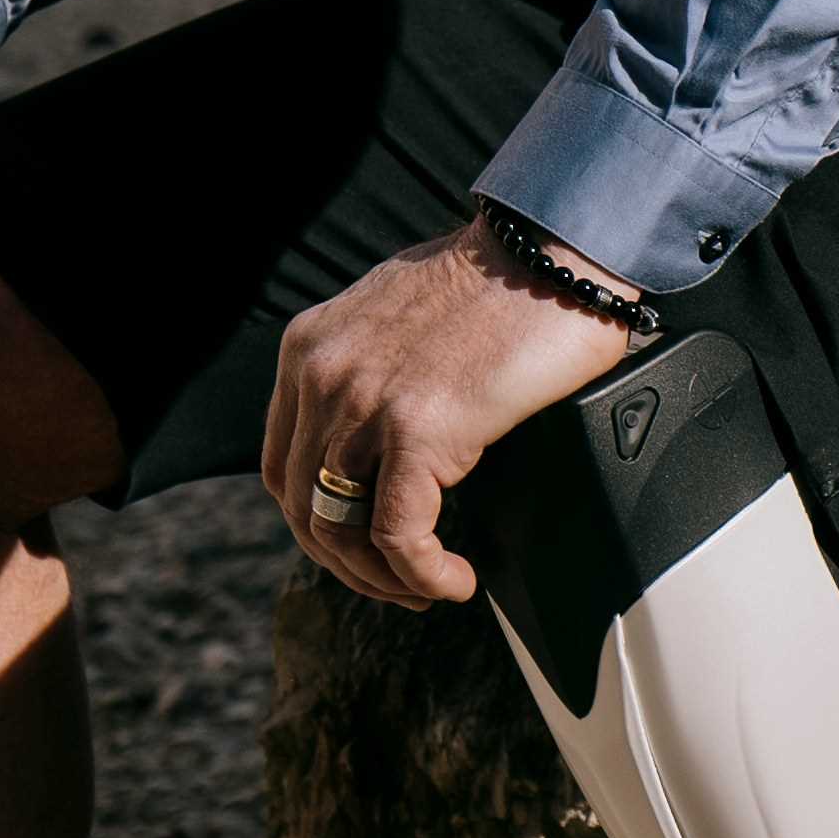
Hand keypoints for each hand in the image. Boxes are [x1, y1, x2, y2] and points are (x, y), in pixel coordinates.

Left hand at [262, 223, 640, 607]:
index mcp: (310, 348)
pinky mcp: (416, 430)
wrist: (555, 250)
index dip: (318, 523)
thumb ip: (373, 368)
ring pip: (343, 531)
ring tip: (432, 587)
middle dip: (351, 564)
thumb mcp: (402, 319)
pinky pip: (400, 535)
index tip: (363, 545)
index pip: (283, 465)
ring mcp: (364, 403)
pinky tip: (457, 581)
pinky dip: (425, 574)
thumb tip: (383, 432)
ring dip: (386, 579)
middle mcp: (323, 374)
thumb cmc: (505, 281)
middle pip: (303, 507)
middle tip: (401, 583)